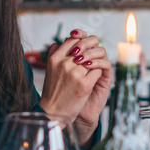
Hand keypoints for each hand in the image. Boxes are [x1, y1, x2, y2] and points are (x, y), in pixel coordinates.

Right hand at [39, 30, 108, 146]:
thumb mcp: (51, 68)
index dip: (81, 40)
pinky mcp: (85, 84)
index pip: (73, 39)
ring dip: (94, 64)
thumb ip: (58, 52)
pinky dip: (97, 74)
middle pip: (85, 46)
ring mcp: (75, 73)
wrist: (53, 112)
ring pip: (93, 59)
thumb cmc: (53, 90)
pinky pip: (98, 71)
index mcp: (55, 58)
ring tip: (89, 71)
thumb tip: (69, 38)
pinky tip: (92, 80)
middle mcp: (64, 63)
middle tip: (93, 55)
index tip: (84, 47)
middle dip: (91, 49)